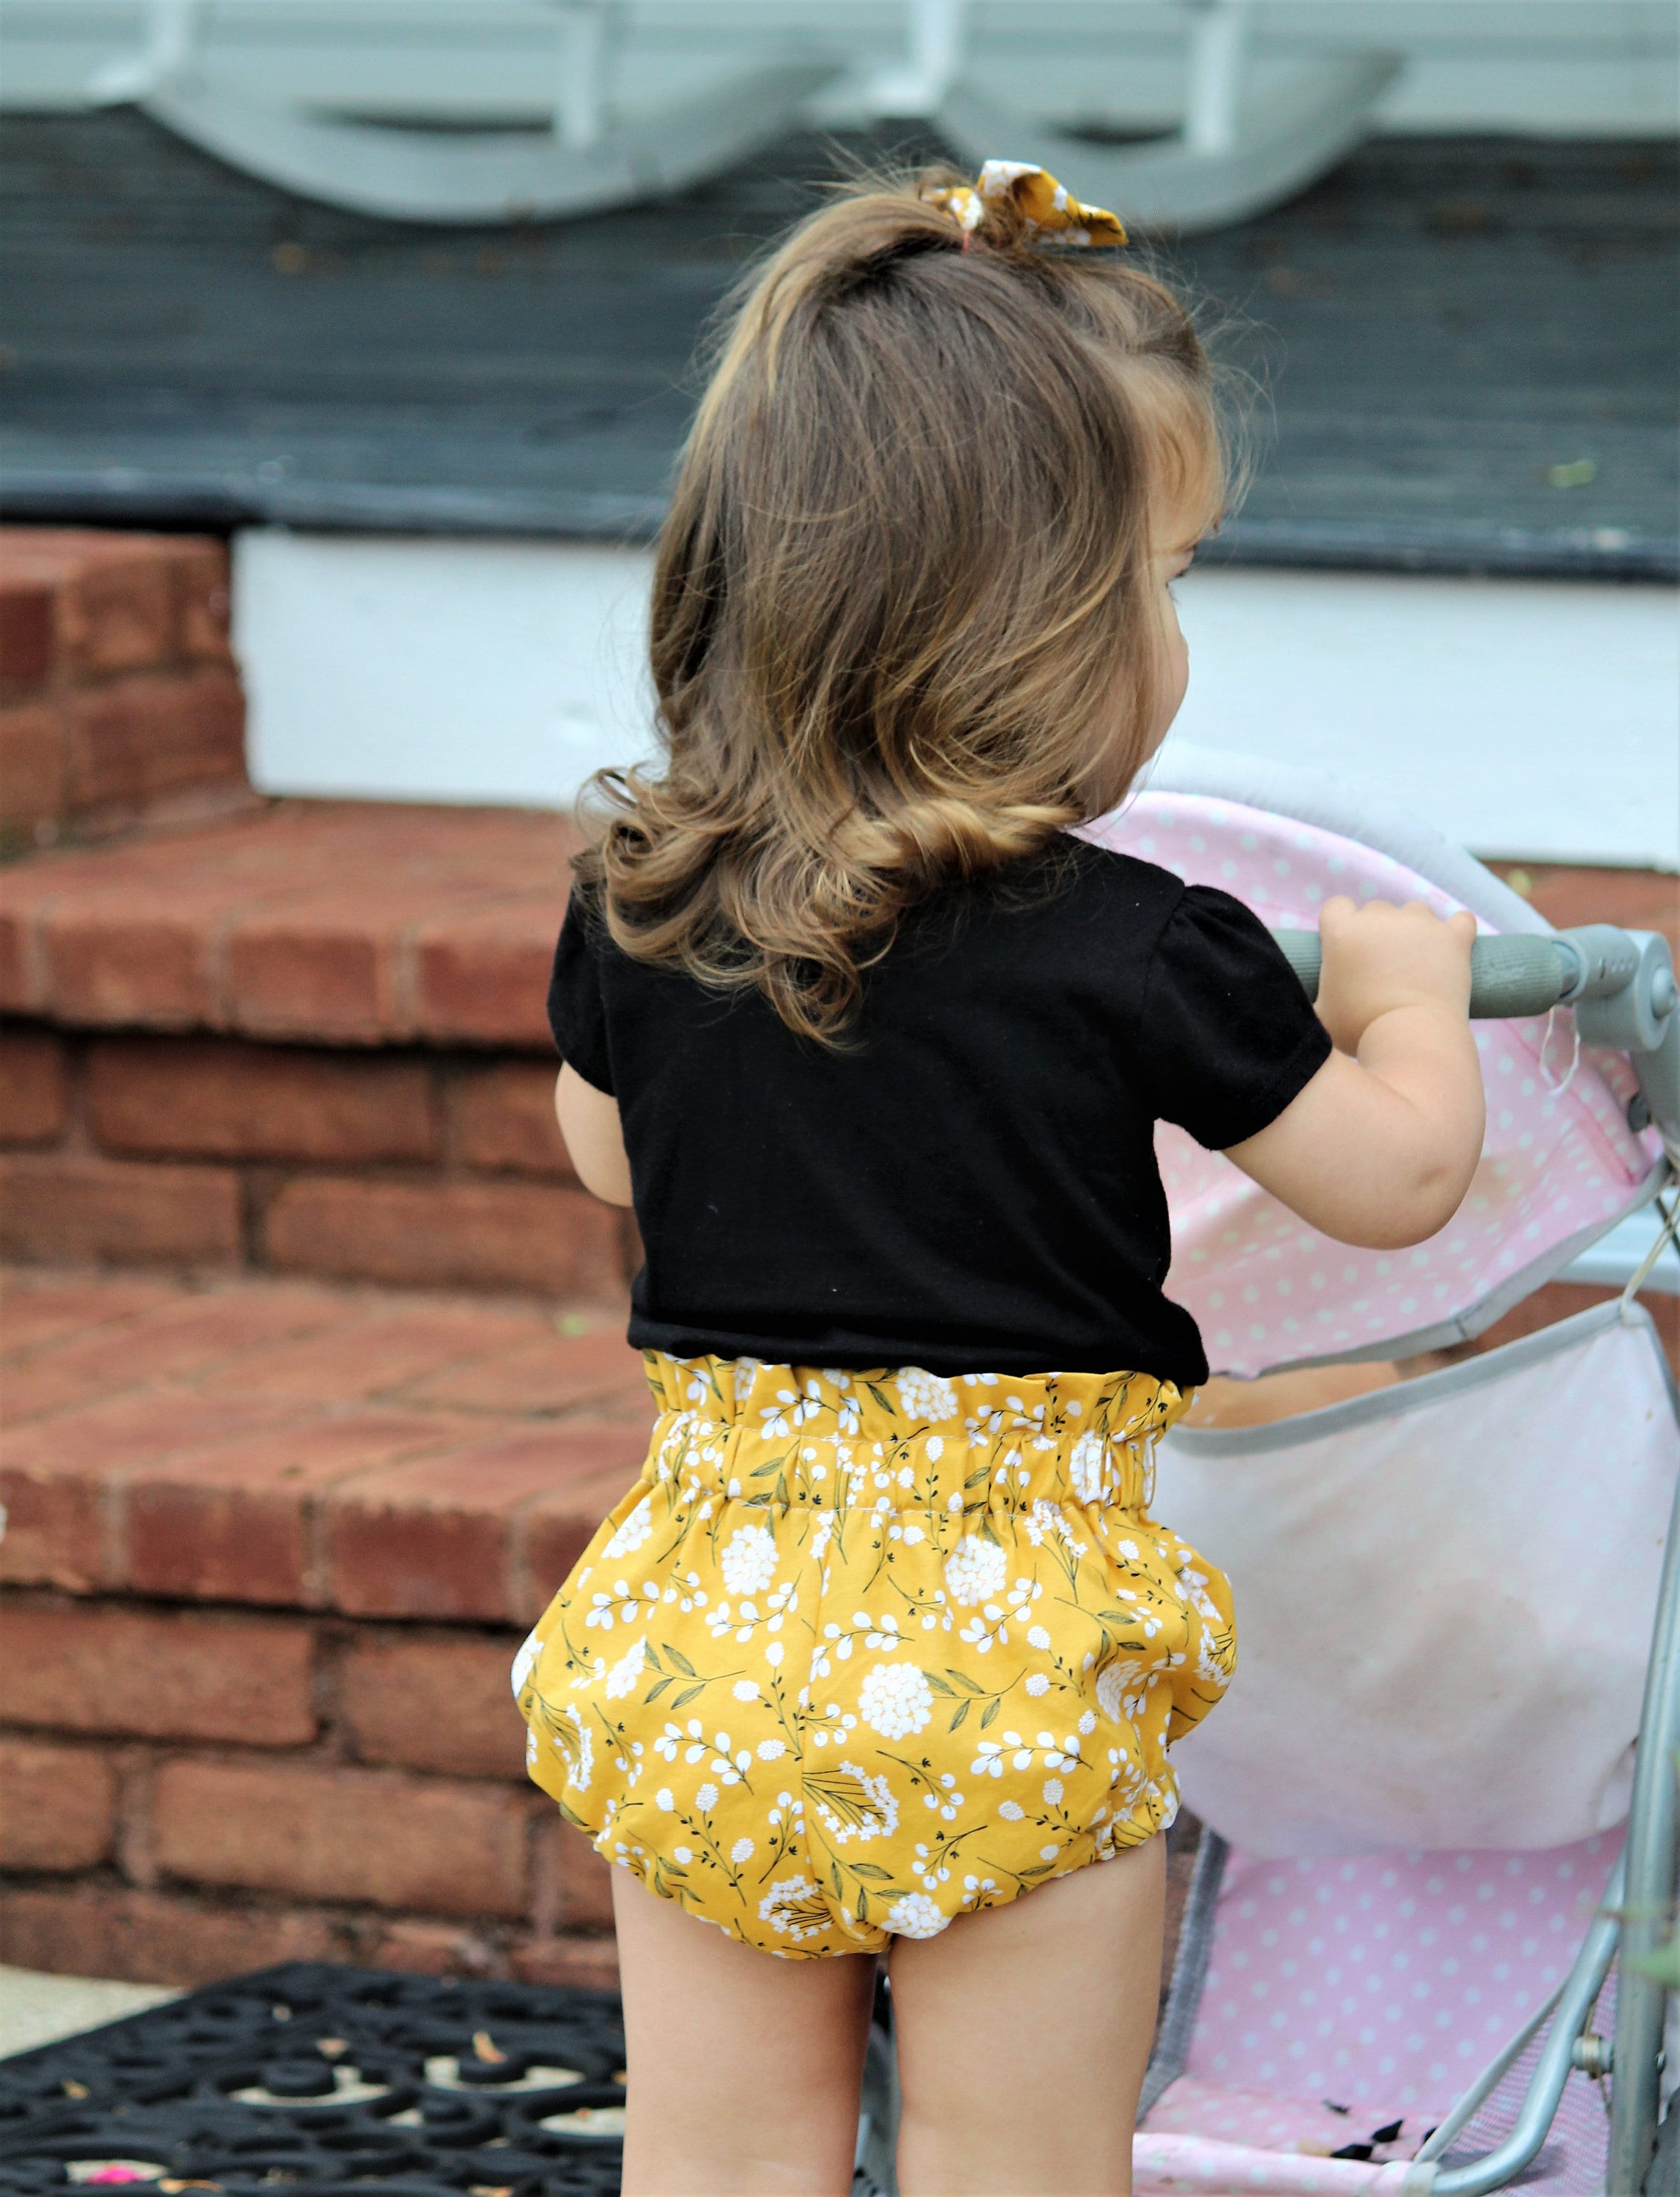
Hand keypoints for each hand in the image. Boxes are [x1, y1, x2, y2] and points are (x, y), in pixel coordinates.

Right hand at [1315, 897, 1476, 1055]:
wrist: (1412, 1040)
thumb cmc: (1359, 1032)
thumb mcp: (1318, 1013)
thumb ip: (1313, 992)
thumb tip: (1299, 995)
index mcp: (1343, 930)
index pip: (1336, 906)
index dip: (1340, 926)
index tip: (1346, 950)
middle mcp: (1381, 918)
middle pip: (1376, 909)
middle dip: (1378, 931)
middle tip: (1382, 967)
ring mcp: (1421, 924)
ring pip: (1416, 911)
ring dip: (1415, 930)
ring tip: (1416, 962)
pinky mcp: (1455, 937)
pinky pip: (1461, 921)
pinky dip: (1457, 932)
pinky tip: (1452, 949)